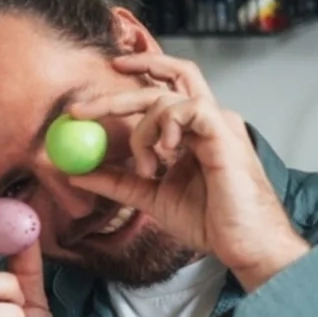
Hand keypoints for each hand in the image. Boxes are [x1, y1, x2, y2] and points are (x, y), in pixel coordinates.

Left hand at [68, 53, 307, 290]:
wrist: (241, 243)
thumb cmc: (209, 221)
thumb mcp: (149, 197)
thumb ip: (116, 182)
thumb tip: (76, 173)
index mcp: (192, 132)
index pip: (164, 90)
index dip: (139, 73)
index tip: (105, 76)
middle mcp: (205, 121)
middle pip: (160, 85)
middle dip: (115, 94)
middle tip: (79, 110)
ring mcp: (216, 123)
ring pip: (166, 99)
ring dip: (142, 132)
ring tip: (146, 168)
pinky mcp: (223, 131)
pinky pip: (189, 108)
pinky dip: (167, 125)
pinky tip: (165, 153)